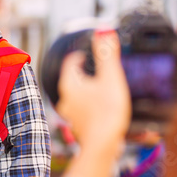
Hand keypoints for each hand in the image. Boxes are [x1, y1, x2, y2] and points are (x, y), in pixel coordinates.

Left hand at [55, 30, 129, 153]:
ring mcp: (71, 114)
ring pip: (78, 96)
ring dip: (89, 91)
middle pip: (73, 79)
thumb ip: (107, 54)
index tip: (88, 54)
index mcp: (69, 83)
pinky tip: (104, 109)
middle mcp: (65, 99)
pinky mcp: (80, 127)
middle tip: (98, 70)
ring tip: (103, 89)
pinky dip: (92, 106)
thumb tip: (104, 30)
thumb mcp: (110, 77)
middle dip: (85, 73)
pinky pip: (84, 111)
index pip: (71, 62)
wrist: (104, 147)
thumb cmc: (107, 112)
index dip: (81, 56)